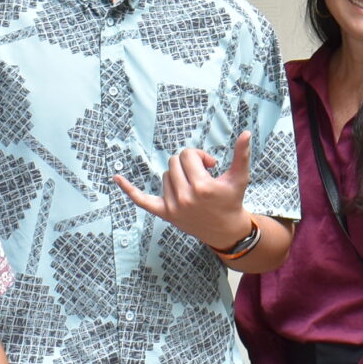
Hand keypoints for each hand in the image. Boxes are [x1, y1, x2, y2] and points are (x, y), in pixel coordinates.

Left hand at [114, 131, 254, 250]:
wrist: (226, 230)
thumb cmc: (232, 200)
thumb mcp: (240, 177)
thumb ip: (242, 154)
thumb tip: (246, 133)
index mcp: (202, 186)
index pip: (188, 155)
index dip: (199, 156)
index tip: (210, 164)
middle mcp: (185, 197)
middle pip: (175, 162)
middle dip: (188, 163)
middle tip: (202, 173)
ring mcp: (173, 207)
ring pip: (166, 176)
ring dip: (178, 176)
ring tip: (193, 186)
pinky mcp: (165, 214)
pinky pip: (142, 200)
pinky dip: (129, 190)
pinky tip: (116, 178)